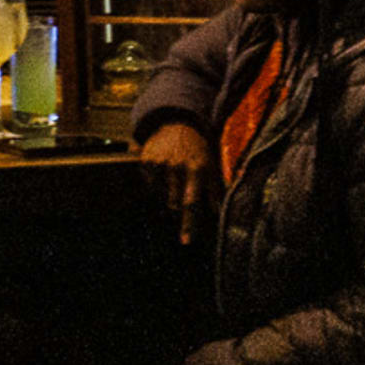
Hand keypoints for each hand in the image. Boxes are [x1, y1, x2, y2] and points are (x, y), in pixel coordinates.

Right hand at [140, 121, 209, 238]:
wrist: (176, 124)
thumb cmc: (198, 149)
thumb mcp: (212, 165)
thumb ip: (215, 189)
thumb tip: (218, 212)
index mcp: (197, 170)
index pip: (192, 204)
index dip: (189, 224)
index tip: (186, 241)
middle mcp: (177, 167)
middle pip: (174, 204)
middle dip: (178, 210)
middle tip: (181, 201)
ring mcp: (160, 164)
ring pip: (161, 196)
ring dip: (167, 196)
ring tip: (174, 180)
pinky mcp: (146, 162)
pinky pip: (150, 186)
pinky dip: (156, 185)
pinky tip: (163, 173)